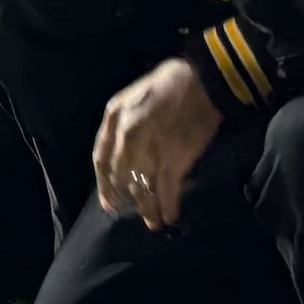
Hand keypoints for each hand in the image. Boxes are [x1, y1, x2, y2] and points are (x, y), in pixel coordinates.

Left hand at [92, 57, 222, 228]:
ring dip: (148, 210)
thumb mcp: (133, 97)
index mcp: (113, 116)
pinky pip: (166, 190)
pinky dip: (168, 207)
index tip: (109, 203)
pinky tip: (170, 216)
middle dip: (128, 200)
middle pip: (121, 178)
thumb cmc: (168, 85)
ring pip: (142, 189)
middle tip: (136, 213)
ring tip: (154, 223)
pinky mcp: (174, 159)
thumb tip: (124, 157)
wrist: (202, 80)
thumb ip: (123, 125)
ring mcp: (149, 148)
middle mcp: (126, 134)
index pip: (101, 158)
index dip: (104, 184)